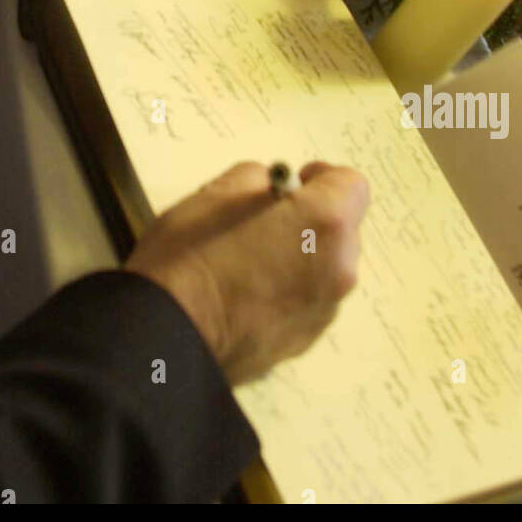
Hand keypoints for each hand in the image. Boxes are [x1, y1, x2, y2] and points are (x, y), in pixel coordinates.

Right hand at [125, 160, 368, 385]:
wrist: (170, 338)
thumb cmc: (191, 253)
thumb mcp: (216, 192)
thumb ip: (258, 180)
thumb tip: (273, 195)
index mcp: (324, 222)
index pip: (351, 185)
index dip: (321, 179)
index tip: (289, 186)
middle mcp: (339, 267)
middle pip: (342, 230)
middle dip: (312, 219)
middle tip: (264, 223)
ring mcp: (325, 310)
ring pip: (326, 268)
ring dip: (303, 258)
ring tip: (252, 264)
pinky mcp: (306, 342)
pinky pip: (309, 302)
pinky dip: (290, 291)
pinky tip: (247, 297)